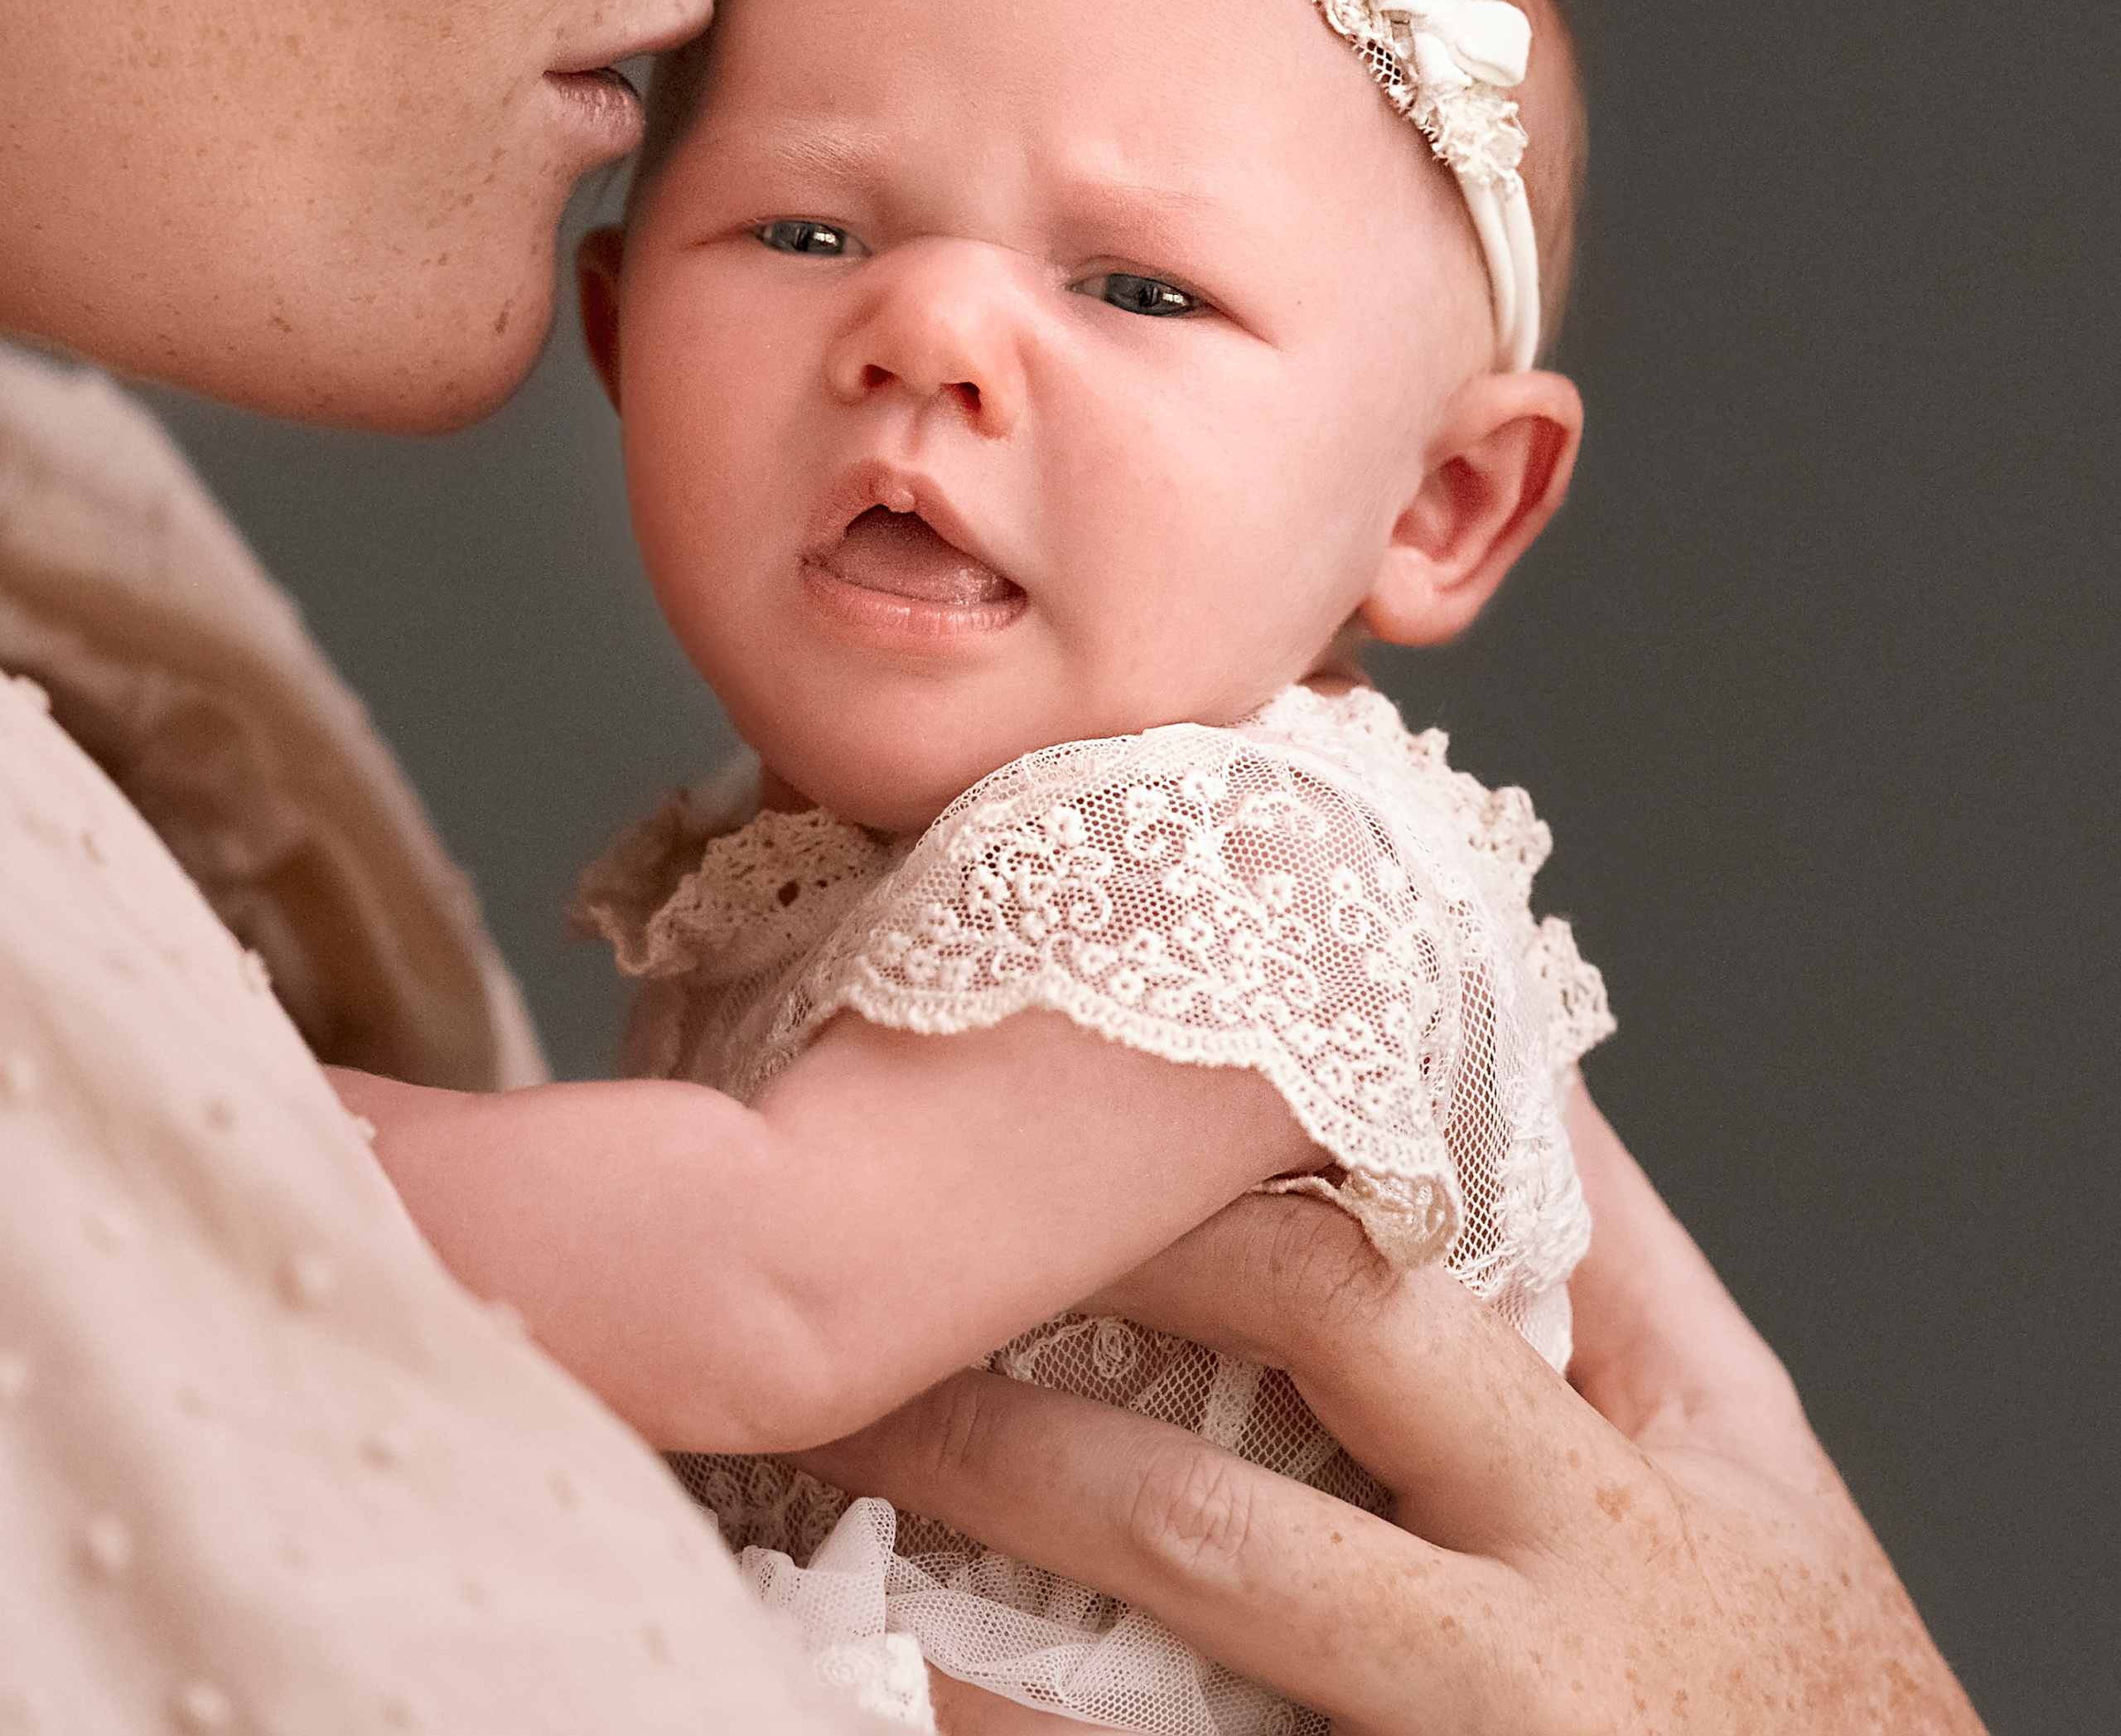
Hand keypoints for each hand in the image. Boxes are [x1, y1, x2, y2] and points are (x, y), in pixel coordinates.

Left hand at [793, 1086, 1984, 1732]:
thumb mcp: (1740, 1444)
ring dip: (965, 1603)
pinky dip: (1013, 1729)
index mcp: (1597, 1498)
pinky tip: (912, 1669)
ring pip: (1139, 1711)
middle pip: (1201, 1514)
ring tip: (827, 1505)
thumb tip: (1510, 1053)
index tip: (1033, 1150)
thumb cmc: (1793, 1667)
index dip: (1172, 1223)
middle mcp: (1508, 1658)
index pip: (1353, 1307)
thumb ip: (1621, 1251)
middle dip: (1010, 1417)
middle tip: (863, 1334)